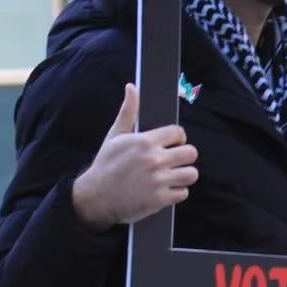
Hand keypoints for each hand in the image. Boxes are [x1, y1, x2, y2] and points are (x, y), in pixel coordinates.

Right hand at [71, 84, 197, 231]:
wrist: (95, 197)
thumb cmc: (106, 164)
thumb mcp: (115, 136)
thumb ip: (128, 111)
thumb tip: (132, 87)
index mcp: (145, 142)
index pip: (178, 133)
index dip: (177, 138)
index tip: (172, 144)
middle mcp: (154, 160)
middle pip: (191, 153)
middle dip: (183, 157)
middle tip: (173, 162)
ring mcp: (158, 180)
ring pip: (191, 174)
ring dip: (183, 176)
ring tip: (170, 176)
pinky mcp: (160, 199)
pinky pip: (183, 193)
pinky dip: (176, 193)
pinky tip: (163, 190)